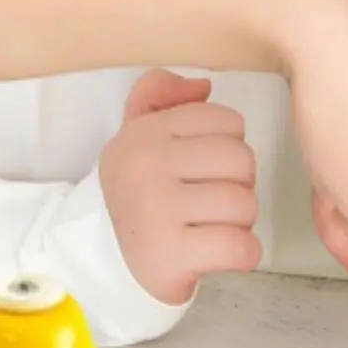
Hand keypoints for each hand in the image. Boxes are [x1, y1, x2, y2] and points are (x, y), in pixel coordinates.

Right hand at [99, 69, 261, 306]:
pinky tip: (217, 254)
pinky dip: (242, 255)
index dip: (225, 150)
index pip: (228, 122)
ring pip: (245, 205)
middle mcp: (146, 167)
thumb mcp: (135, 136)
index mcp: (144, 133)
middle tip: (207, 206)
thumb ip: (158, 95)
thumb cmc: (136, 196)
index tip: (199, 172)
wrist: (102, 261)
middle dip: (236, 187)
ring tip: (208, 230)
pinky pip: (240, 247)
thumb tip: (201, 86)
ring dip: (238, 224)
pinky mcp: (170, 255)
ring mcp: (156, 212)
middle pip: (242, 161)